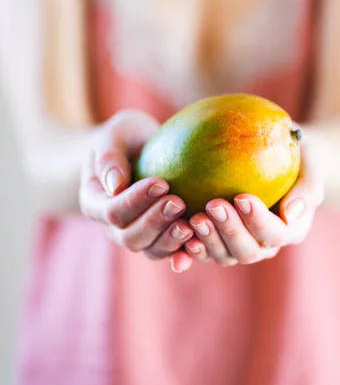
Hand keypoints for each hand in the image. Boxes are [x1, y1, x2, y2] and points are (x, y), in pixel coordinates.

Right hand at [79, 110, 193, 272]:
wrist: (141, 148)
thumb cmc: (127, 136)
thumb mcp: (116, 133)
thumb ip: (109, 155)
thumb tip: (115, 185)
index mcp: (95, 202)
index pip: (112, 211)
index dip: (135, 201)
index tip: (161, 183)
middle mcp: (113, 226)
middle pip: (130, 237)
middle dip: (155, 222)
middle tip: (178, 202)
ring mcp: (138, 235)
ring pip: (151, 249)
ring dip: (170, 240)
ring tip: (191, 225)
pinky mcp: (161, 238)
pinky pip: (172, 251)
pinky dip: (185, 250)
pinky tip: (200, 240)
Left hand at [185, 142, 323, 265]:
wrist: (274, 155)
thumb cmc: (294, 155)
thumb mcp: (309, 162)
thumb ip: (307, 187)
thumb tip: (291, 212)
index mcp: (289, 230)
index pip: (275, 233)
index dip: (258, 221)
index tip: (242, 196)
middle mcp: (263, 245)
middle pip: (247, 250)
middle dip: (230, 230)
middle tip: (213, 205)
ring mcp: (238, 246)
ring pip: (223, 255)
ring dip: (208, 240)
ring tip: (193, 219)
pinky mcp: (215, 242)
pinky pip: (202, 251)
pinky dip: (189, 249)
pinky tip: (178, 233)